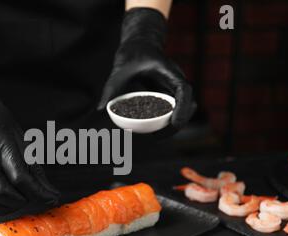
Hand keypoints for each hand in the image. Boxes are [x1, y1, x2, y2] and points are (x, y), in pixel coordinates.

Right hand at [0, 69, 59, 217]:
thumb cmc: (2, 130)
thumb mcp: (24, 145)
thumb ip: (37, 173)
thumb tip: (52, 197)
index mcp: (2, 148)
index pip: (21, 178)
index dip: (38, 193)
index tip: (50, 198)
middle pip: (0, 192)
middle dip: (19, 201)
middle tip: (26, 197)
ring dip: (0, 207)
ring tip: (10, 201)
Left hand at [98, 8, 195, 131]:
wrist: (139, 44)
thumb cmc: (133, 53)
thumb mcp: (121, 69)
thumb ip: (112, 87)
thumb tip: (100, 108)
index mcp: (170, 72)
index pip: (184, 90)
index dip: (182, 108)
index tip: (175, 123)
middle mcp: (175, 83)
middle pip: (187, 106)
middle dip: (176, 124)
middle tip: (156, 137)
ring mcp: (173, 91)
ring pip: (180, 111)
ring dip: (171, 126)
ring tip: (153, 138)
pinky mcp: (167, 96)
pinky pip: (170, 111)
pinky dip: (164, 122)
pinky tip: (150, 132)